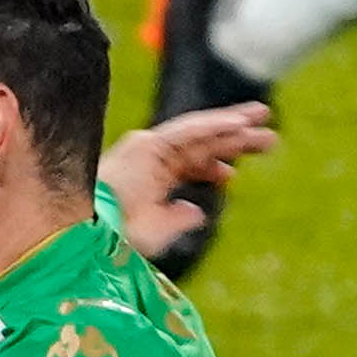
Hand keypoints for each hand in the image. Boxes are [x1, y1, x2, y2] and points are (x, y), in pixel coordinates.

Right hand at [100, 104, 277, 266]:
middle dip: (234, 139)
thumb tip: (198, 212)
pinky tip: (239, 123)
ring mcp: (148, 148)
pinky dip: (214, 125)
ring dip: (232, 123)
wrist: (88, 234)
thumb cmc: (115, 239)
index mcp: (151, 177)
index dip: (213, 166)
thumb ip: (177, 219)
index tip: (233, 175)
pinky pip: (188, 131)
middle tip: (267, 135)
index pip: (188, 165)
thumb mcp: (156, 232)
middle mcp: (150, 158)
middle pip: (200, 144)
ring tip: (263, 116)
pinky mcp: (148, 145)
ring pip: (199, 132)